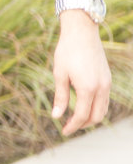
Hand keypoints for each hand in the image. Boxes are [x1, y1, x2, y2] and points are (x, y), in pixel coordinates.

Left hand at [52, 11, 111, 136]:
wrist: (82, 32)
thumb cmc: (67, 51)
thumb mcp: (59, 74)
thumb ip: (60, 97)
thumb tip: (55, 116)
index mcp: (87, 88)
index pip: (81, 116)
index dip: (72, 126)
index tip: (63, 132)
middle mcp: (101, 88)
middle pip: (96, 117)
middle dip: (83, 125)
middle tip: (69, 126)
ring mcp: (107, 83)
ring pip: (103, 110)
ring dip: (91, 117)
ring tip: (75, 117)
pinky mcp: (107, 78)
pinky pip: (105, 100)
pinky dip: (96, 107)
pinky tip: (83, 104)